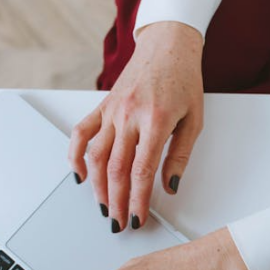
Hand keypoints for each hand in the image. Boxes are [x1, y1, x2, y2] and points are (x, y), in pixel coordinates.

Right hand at [69, 21, 203, 232]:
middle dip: (117, 201)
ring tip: (104, 207)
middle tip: (119, 222)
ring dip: (97, 187)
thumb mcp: (194, 120)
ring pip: (95, 156)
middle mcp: (128, 116)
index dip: (138, 200)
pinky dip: (75, 156)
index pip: (142, 172)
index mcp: (155, 121)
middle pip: (116, 169)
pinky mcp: (102, 105)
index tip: (139, 218)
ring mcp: (111, 110)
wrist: (168, 46)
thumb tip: (171, 186)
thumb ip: (180, 156)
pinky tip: (79, 176)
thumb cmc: (184, 80)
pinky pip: (81, 133)